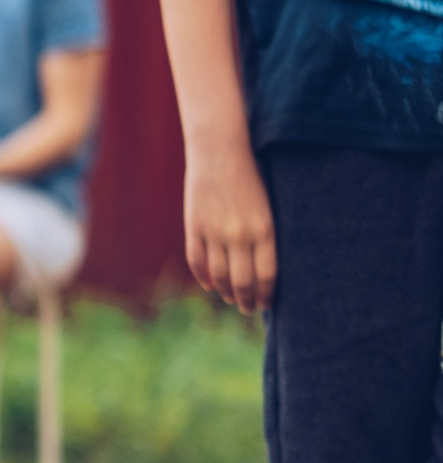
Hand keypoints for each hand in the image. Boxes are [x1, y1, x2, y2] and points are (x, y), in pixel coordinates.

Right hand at [184, 142, 275, 312]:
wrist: (220, 153)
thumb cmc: (250, 178)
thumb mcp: (266, 207)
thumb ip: (264, 236)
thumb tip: (262, 268)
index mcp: (264, 229)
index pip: (267, 275)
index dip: (266, 295)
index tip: (266, 305)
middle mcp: (240, 235)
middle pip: (243, 281)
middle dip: (246, 300)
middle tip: (248, 309)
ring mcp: (215, 232)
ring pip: (219, 275)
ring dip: (225, 292)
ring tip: (230, 299)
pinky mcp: (194, 227)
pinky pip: (198, 261)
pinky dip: (203, 277)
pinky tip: (209, 285)